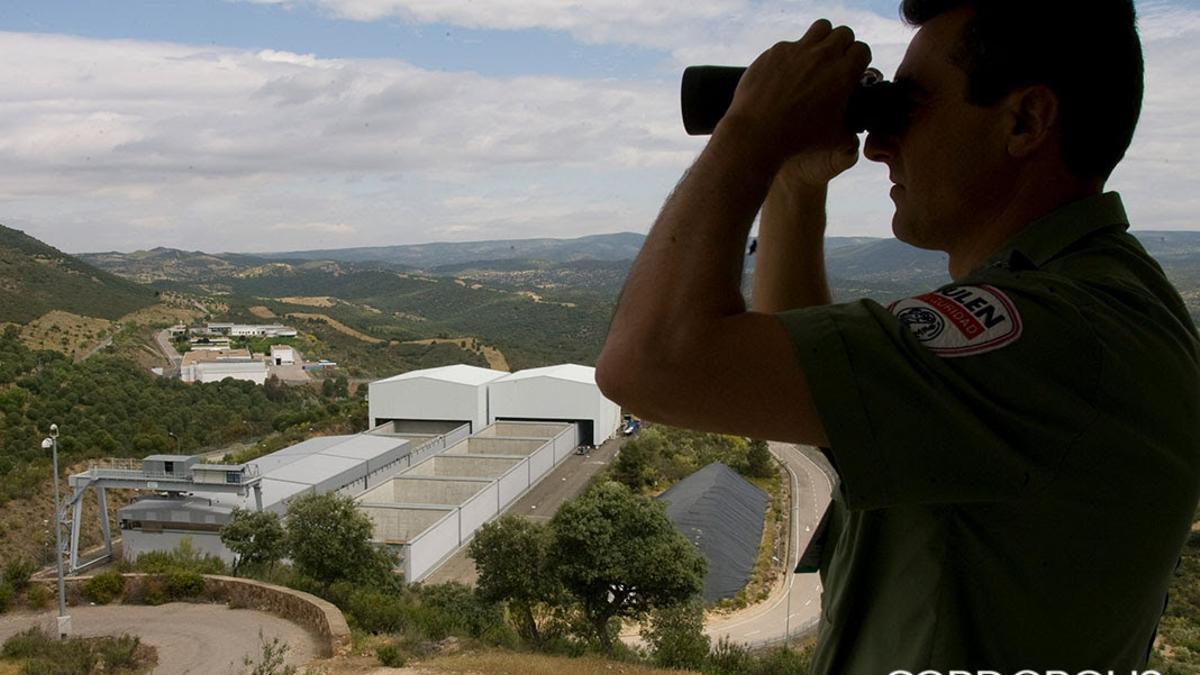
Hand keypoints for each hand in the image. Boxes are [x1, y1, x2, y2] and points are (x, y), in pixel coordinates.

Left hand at [719, 19, 870, 178]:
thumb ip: (850, 129)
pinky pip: (790, 45)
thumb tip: (855, 129)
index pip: (861, 50)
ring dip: (821, 40)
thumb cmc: (798, 140)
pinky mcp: (775, 51)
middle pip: (843, 34)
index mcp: (843, 74)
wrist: (758, 134)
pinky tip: (784, 74)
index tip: (851, 70)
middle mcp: (822, 56)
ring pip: (820, 28)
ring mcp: (797, 50)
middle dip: (842, 46)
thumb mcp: (834, 139)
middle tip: (834, 63)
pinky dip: (791, 55)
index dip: (858, 61)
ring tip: (814, 59)